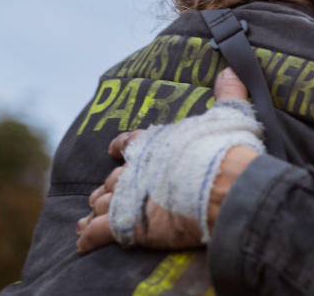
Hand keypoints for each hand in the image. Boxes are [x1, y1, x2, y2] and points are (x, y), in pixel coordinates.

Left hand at [75, 68, 262, 253]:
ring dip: (97, 211)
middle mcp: (134, 168)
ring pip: (102, 204)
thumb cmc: (227, 150)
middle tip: (105, 195)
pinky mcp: (126, 224)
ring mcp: (126, 197)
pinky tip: (82, 244)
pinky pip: (97, 233)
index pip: (128, 142)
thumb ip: (228, 92)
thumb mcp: (231, 114)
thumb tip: (230, 69)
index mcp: (153, 142)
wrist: (226, 187)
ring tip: (90, 219)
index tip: (113, 151)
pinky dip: (88, 238)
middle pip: (113, 178)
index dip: (120, 147)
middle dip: (109, 187)